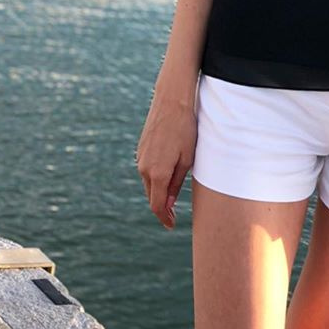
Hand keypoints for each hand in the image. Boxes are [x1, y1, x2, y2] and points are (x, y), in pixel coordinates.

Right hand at [136, 86, 197, 228]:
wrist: (172, 102)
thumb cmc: (186, 129)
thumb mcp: (187, 159)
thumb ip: (177, 183)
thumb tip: (169, 203)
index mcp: (158, 173)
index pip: (158, 205)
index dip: (164, 218)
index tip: (171, 226)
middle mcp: (145, 168)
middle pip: (152, 196)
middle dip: (161, 208)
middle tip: (172, 217)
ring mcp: (141, 158)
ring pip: (148, 184)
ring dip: (158, 193)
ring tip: (171, 199)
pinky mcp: (141, 150)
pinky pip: (147, 171)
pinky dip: (155, 180)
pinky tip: (166, 178)